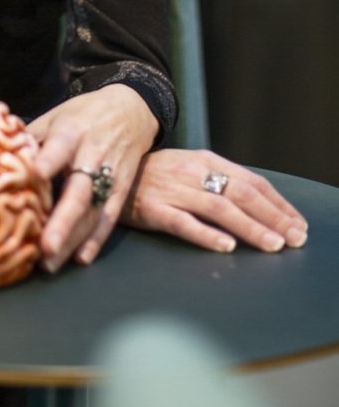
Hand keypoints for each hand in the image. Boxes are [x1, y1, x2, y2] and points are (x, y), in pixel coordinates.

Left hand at [26, 85, 158, 272]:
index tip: (36, 175)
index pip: (58, 147)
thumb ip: (30, 138)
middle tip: (45, 246)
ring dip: (73, 239)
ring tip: (51, 263)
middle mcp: (92, 155)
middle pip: (78, 191)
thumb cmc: (82, 115)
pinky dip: (96, 239)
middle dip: (62, 220)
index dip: (49, 161)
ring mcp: (110, 174)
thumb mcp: (55, 116)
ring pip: (92, 211)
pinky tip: (81, 258)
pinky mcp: (122, 188)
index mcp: (71, 132)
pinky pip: (109, 217)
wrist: (129, 110)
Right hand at [120, 148, 308, 252]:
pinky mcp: (153, 209)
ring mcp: (173, 190)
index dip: (278, 203)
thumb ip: (219, 181)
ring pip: (219, 209)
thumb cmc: (155, 176)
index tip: (297, 223)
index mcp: (206, 160)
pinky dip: (206, 234)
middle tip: (294, 239)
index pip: (251, 181)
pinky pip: (183, 223)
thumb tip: (260, 204)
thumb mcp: (190, 168)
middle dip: (272, 218)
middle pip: (241, 194)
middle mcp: (192, 172)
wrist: (109, 172)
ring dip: (250, 228)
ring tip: (271, 245)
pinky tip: (225, 245)